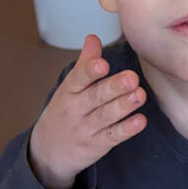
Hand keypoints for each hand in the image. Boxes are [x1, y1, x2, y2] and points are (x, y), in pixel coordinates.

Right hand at [28, 34, 145, 188]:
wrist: (47, 150)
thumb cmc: (63, 112)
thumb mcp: (68, 88)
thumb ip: (84, 63)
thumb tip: (93, 37)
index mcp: (68, 92)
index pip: (78, 79)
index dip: (90, 72)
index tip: (103, 64)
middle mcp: (75, 110)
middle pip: (95, 97)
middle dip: (113, 88)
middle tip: (131, 78)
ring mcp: (85, 129)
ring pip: (105, 116)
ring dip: (123, 106)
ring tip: (140, 95)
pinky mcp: (96, 145)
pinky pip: (112, 137)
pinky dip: (126, 130)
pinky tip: (140, 121)